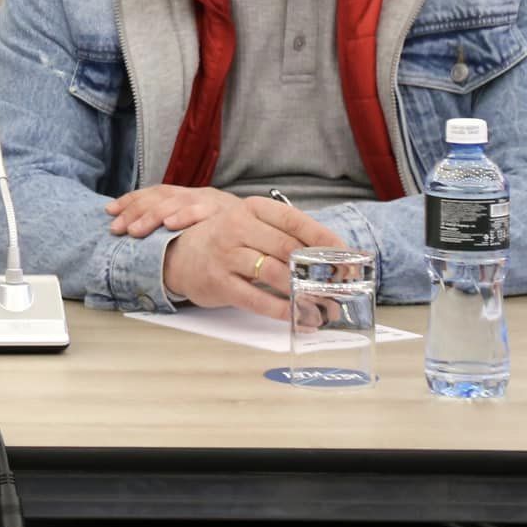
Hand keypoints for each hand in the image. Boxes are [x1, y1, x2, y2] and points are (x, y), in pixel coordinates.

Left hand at [106, 184, 243, 237]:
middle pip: (160, 198)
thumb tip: (139, 233)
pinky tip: (171, 224)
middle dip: (135, 211)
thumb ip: (179, 226)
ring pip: (176, 203)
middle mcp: (198, 195)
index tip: (109, 211)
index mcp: (188, 196)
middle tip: (116, 227)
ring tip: (134, 230)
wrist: (274, 230)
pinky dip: (186, 216)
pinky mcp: (228, 212)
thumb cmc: (232, 233)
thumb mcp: (203, 226)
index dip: (131, 201)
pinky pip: (204, 211)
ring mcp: (213, 202)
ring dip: (153, 215)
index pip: (155, 193)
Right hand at [160, 196, 347, 319]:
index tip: (349, 257)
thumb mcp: (251, 227)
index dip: (325, 239)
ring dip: (305, 294)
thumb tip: (333, 256)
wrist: (178, 256)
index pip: (295, 221)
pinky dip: (283, 310)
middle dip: (320, 271)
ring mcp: (225, 255)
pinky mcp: (219, 282)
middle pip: (288, 249)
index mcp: (250, 209)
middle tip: (343, 287)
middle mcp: (236, 227)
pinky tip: (301, 318)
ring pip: (275, 273)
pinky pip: (257, 298)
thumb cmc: (226, 242)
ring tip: (327, 307)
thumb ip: (285, 235)